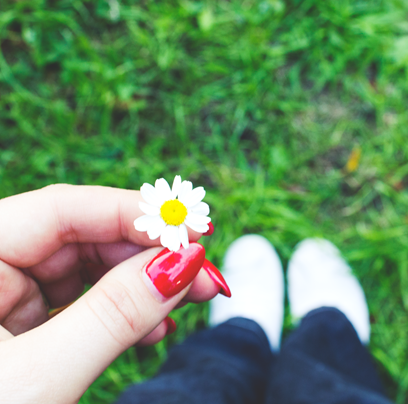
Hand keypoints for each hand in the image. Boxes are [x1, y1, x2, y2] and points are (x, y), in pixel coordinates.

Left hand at [0, 184, 221, 402]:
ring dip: (141, 286)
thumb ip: (112, 316)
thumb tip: (183, 265)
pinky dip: (120, 314)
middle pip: (80, 237)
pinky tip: (151, 327)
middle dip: (148, 255)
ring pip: (86, 270)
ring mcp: (1, 298)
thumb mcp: (37, 380)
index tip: (194, 228)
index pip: (60, 210)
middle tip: (204, 272)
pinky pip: (80, 303)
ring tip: (184, 303)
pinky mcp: (19, 326)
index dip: (133, 213)